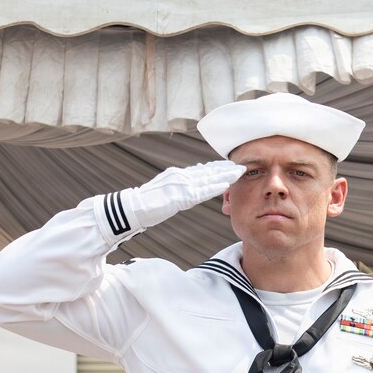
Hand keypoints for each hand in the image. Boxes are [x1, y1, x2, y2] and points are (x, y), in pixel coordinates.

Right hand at [123, 160, 245, 228]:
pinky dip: (215, 187)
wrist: (133, 208)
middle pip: (207, 171)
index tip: (228, 164)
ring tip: (239, 171)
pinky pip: (202, 191)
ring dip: (225, 175)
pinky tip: (226, 184)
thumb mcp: (163, 190)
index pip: (200, 169)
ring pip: (208, 178)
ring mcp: (181, 185)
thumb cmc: (145, 203)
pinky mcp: (181, 196)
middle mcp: (181, 176)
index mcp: (177, 174)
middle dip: (224, 168)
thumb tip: (185, 185)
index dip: (216, 167)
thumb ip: (176, 187)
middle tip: (239, 165)